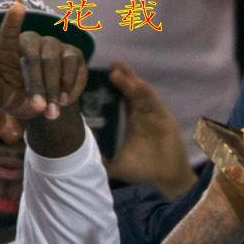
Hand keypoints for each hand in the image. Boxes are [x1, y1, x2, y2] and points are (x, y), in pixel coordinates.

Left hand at [0, 1, 85, 119]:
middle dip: (38, 84)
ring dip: (54, 88)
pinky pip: (73, 65)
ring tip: (52, 111)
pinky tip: (64, 100)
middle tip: (39, 108)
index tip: (18, 6)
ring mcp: (54, 45)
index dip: (13, 20)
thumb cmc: (14, 98)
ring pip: (55, 60)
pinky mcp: (73, 54)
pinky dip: (69, 86)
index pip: (8, 31)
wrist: (43, 108)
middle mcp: (31, 41)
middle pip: (35, 55)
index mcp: (8, 48)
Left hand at [105, 61, 194, 197]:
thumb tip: (79, 154)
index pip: (119, 99)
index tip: (97, 77)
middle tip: (108, 64)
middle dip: (121, 77)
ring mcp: (153, 115)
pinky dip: (146, 92)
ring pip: (140, 93)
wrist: (165, 179)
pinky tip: (137, 84)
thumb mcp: (115, 164)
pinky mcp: (165, 118)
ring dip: (130, 81)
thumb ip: (100, 158)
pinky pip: (154, 102)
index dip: (110, 88)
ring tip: (118, 70)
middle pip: (130, 91)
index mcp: (130, 121)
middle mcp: (141, 115)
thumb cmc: (142, 170)